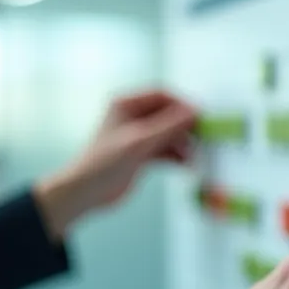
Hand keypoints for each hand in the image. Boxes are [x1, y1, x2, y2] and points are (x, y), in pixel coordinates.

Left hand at [34, 90, 196, 237]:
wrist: (85, 193)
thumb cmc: (105, 163)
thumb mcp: (140, 141)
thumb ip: (169, 126)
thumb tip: (195, 112)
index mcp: (125, 104)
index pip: (161, 95)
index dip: (182, 104)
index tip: (201, 116)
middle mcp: (132, 117)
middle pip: (167, 114)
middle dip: (185, 126)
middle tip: (202, 137)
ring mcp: (137, 136)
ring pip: (168, 134)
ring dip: (182, 143)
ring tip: (193, 156)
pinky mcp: (141, 155)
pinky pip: (165, 150)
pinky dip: (176, 156)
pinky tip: (186, 165)